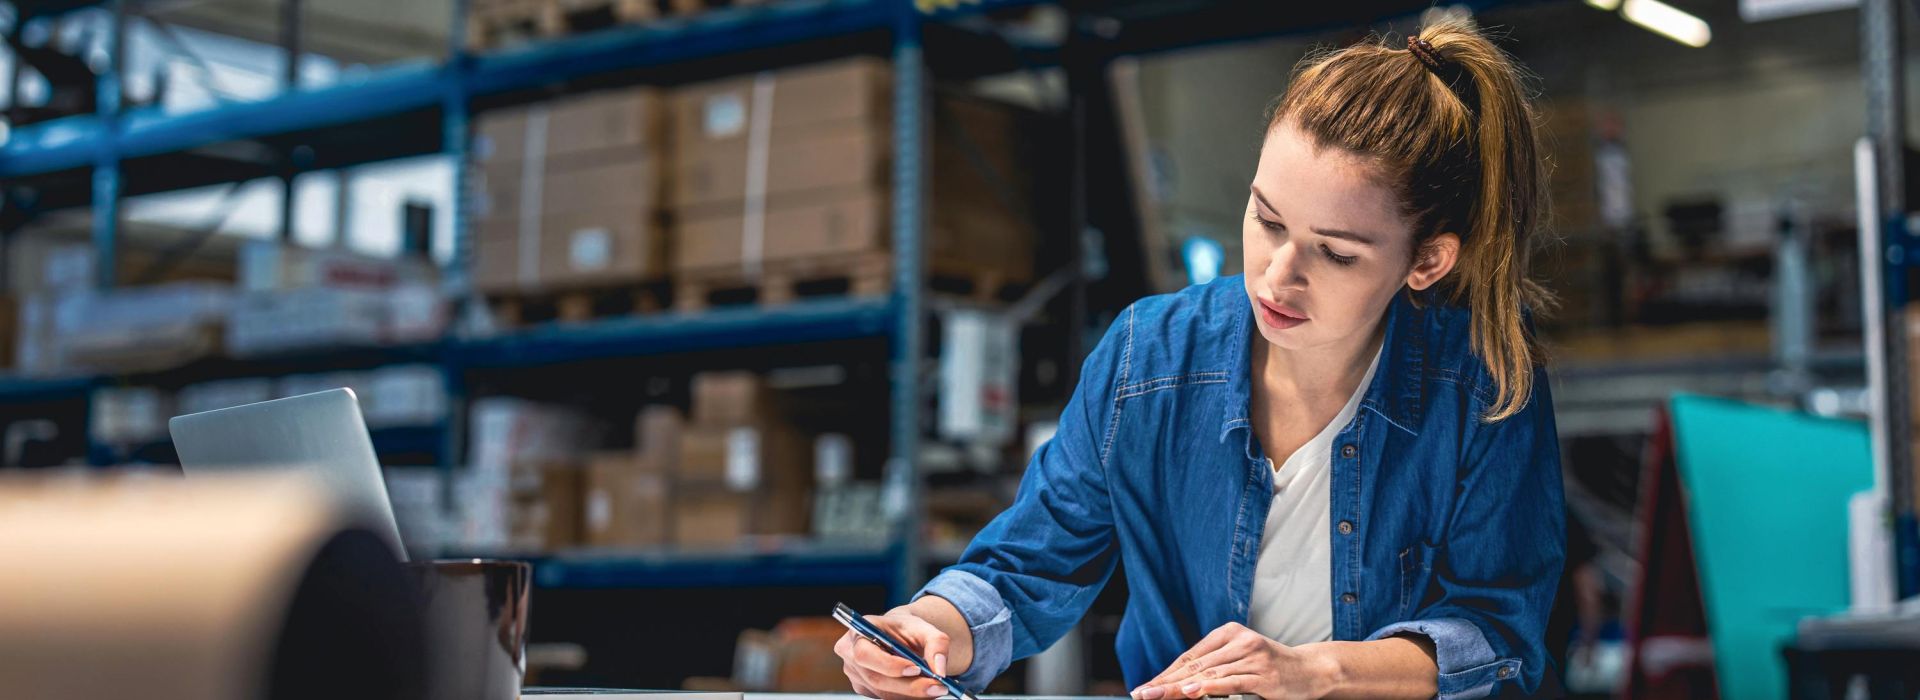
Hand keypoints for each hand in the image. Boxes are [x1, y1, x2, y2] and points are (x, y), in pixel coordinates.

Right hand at [835, 606, 953, 698]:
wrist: (899, 636)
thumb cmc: (907, 629)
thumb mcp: (924, 628)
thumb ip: (937, 644)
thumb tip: (940, 670)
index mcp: (859, 630)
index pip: (865, 653)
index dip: (888, 665)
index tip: (916, 668)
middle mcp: (850, 653)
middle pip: (876, 679)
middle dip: (909, 686)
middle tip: (938, 687)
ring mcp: (854, 673)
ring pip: (882, 692)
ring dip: (911, 694)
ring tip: (936, 688)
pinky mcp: (863, 687)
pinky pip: (885, 697)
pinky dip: (907, 697)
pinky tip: (923, 690)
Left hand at [1131, 622, 1337, 699]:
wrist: (1312, 670)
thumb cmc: (1272, 668)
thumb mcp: (1241, 660)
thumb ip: (1214, 667)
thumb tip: (1177, 684)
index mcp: (1229, 633)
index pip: (1190, 656)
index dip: (1166, 673)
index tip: (1146, 686)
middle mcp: (1239, 640)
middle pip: (1194, 665)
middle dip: (1166, 682)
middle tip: (1143, 693)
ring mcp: (1252, 656)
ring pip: (1208, 673)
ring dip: (1180, 687)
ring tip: (1159, 695)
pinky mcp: (1264, 674)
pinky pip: (1231, 681)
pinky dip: (1209, 688)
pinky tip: (1191, 692)